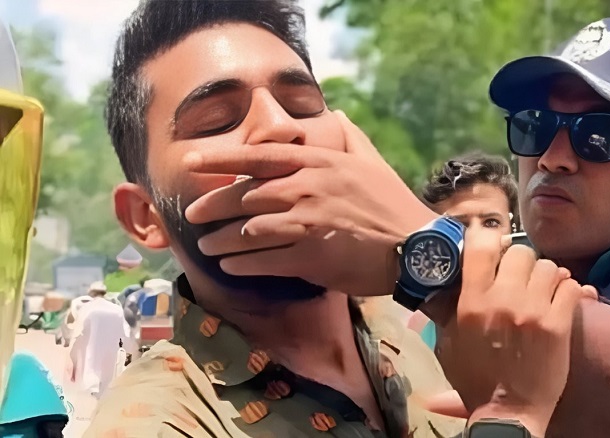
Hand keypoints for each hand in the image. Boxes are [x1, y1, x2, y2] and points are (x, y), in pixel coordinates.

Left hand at [183, 111, 436, 295]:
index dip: (221, 158)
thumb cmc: (392, 204)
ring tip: (207, 247)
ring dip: (222, 240)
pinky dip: (243, 264)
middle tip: (192, 215)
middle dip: (213, 206)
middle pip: (245, 195)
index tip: (190, 161)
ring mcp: (307, 223)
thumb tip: (335, 113)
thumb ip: (349, 136)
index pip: (260, 156)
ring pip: (249, 230)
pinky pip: (265, 260)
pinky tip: (231, 268)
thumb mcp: (372, 162)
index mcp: (318, 163)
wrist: (416, 247)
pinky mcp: (311, 257)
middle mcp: (307, 188)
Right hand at [428, 226, 596, 436]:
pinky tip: (564, 300)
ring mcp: (532, 311)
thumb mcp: (448, 341)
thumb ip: (447, 306)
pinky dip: (570, 290)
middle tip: (522, 276)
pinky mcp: (558, 324)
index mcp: (471, 302)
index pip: (480, 247)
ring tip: (544, 290)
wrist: (507, 412)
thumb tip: (444, 278)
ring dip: (547, 276)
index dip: (489, 238)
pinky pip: (571, 287)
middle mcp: (501, 300)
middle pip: (520, 252)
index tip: (493, 245)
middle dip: (522, 262)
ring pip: (548, 267)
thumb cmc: (474, 378)